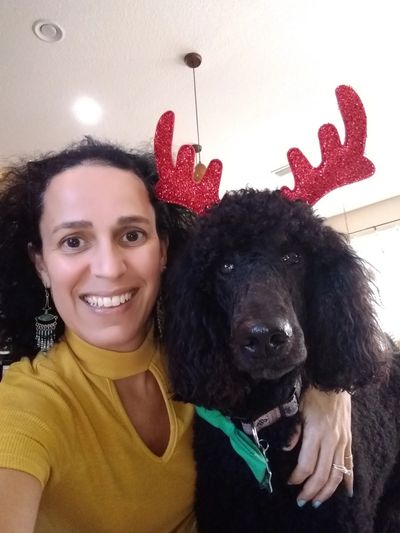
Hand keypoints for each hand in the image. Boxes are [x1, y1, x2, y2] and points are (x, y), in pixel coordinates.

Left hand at [285, 387, 352, 506]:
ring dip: (327, 491)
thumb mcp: (297, 408)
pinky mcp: (349, 440)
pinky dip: (348, 479)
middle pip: (322, 474)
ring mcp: (342, 442)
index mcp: (315, 433)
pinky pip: (350, 464)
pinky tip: (346, 492)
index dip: (297, 477)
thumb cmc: (312, 393)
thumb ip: (293, 431)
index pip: (306, 464)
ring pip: (337, 474)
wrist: (334, 381)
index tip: (288, 482)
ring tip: (317, 501)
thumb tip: (286, 449)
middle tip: (301, 500)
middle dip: (311, 490)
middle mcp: (331, 441)